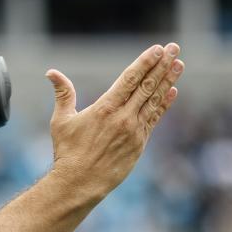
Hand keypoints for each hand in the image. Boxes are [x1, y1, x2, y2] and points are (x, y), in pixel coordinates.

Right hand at [45, 42, 181, 201]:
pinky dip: (164, 105)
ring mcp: (134, 131)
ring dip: (168, 81)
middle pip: (147, 85)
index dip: (145, 62)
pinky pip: (154, 119)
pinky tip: (173, 92)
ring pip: (154, 100)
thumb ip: (63, 94)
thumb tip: (51, 72)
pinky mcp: (139, 144)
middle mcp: (123, 117)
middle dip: (162, 65)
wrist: (80, 183)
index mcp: (105, 108)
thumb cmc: (67, 152)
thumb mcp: (61, 120)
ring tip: (180, 64)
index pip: (130, 79)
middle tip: (175, 48)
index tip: (158, 49)